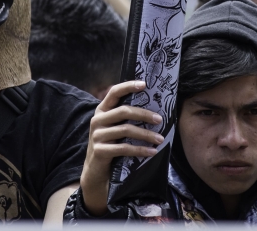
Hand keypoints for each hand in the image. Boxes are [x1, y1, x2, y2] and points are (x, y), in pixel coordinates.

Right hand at [80, 81, 162, 215]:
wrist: (96, 172)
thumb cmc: (111, 146)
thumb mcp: (115, 129)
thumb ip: (125, 118)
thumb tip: (154, 110)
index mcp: (101, 110)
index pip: (114, 92)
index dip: (128, 86)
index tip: (144, 84)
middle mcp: (97, 120)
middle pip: (124, 111)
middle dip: (144, 114)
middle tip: (160, 119)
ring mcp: (97, 135)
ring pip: (126, 130)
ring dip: (146, 134)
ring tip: (160, 139)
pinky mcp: (100, 151)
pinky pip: (124, 148)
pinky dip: (141, 150)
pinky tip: (152, 152)